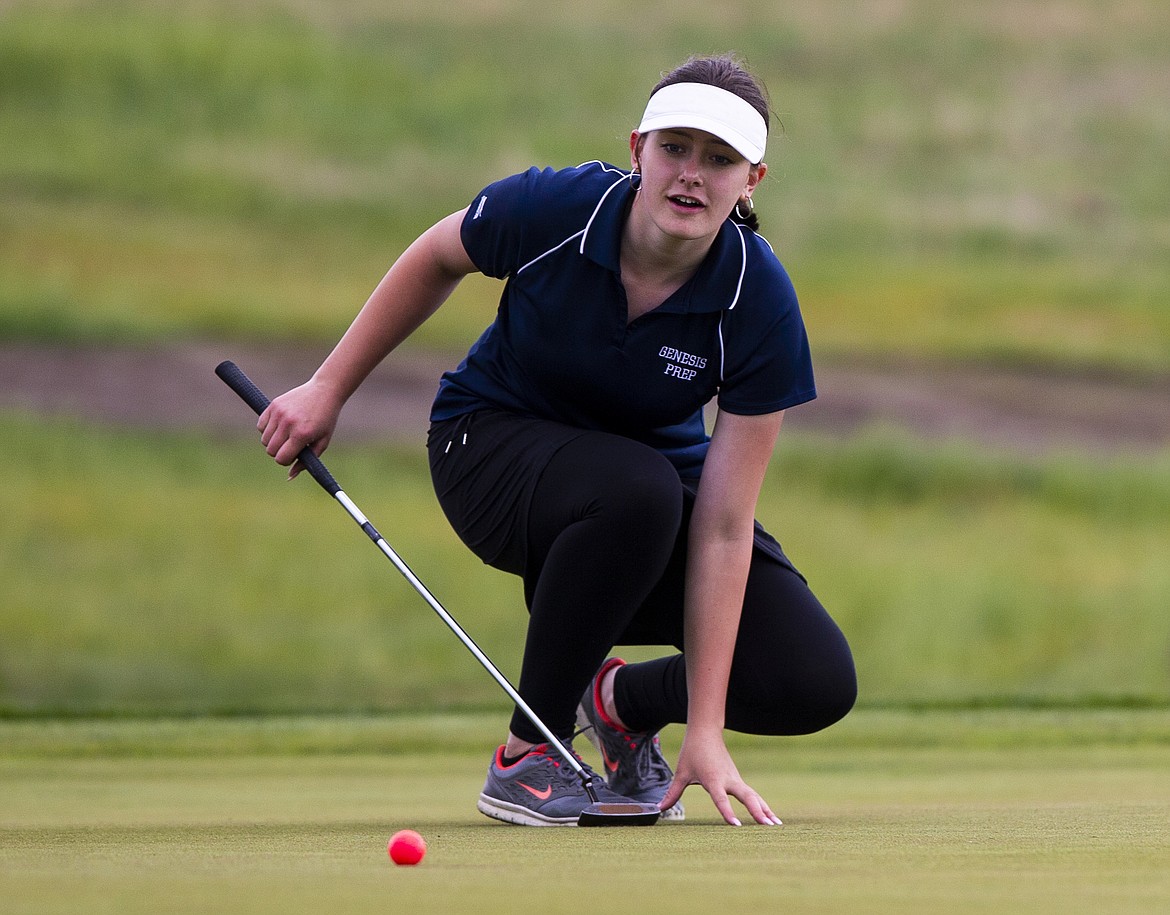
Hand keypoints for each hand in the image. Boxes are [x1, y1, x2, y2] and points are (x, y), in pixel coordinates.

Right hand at [257, 379, 341, 479]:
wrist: (325, 391)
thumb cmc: (326, 419)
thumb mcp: (322, 442)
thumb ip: (307, 461)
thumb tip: (289, 476)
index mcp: (302, 434)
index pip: (281, 458)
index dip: (286, 460)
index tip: (294, 454)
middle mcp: (288, 423)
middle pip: (270, 450)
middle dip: (279, 452)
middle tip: (291, 444)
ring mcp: (279, 413)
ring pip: (264, 439)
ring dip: (273, 441)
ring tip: (287, 434)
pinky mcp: (273, 405)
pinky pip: (260, 425)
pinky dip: (267, 429)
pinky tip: (280, 425)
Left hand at [659, 729, 781, 826]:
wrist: (706, 731)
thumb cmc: (692, 752)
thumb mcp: (681, 773)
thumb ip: (672, 793)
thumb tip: (659, 808)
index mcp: (712, 779)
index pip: (720, 798)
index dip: (727, 811)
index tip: (736, 825)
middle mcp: (728, 779)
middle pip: (746, 796)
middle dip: (757, 811)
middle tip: (767, 826)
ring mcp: (735, 779)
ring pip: (753, 795)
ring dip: (765, 809)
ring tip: (776, 825)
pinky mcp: (738, 780)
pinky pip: (752, 794)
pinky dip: (762, 805)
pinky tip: (770, 817)